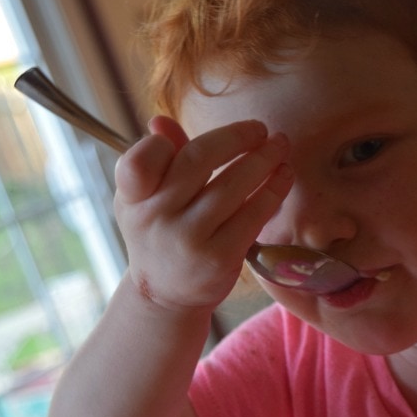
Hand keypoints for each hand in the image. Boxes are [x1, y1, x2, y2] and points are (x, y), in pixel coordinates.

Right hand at [114, 115, 292, 309]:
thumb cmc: (159, 233)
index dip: (161, 144)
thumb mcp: (144, 198)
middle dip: (237, 137)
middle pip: (199, 159)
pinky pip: (253, 213)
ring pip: (233, 185)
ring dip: (264, 159)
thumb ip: (156, 158)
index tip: (191, 140)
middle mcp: (156, 218)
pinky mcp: (220, 258)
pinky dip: (273, 190)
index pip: (140, 160)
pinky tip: (283, 175)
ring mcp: (189, 239)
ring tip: (280, 146)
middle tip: (261, 129)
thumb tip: (161, 121)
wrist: (165, 295)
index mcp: (132, 197)